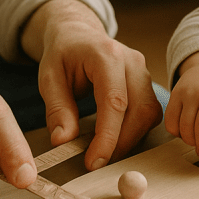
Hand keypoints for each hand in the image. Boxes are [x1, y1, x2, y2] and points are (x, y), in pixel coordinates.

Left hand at [23, 0, 161, 170]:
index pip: (115, 102)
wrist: (78, 35)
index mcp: (107, 55)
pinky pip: (150, 113)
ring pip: (149, 114)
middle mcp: (133, 61)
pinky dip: (135, 131)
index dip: (107, 137)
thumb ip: (57, 109)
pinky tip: (115, 140)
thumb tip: (64, 141)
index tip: (94, 162)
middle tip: (97, 163)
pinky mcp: (147, 83)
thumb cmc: (64, 54)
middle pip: (139, 110)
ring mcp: (144, 71)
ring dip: (130, 139)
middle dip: (121, 143)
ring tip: (104, 153)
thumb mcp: (49, 78)